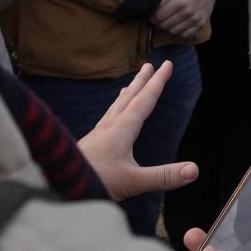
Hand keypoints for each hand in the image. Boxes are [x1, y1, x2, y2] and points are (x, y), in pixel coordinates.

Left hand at [77, 61, 198, 200]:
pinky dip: (114, 110)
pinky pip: (106, 118)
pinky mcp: (90, 144)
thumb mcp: (133, 181)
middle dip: (142, 81)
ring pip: (116, 107)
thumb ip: (164, 176)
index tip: (167, 64)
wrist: (57, 185)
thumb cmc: (94, 182)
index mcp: (122, 129)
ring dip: (127, 93)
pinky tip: (110, 119)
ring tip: (130, 85)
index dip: (158, 82)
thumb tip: (194, 170)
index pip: (145, 100)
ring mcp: (97, 134)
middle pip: (129, 98)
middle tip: (150, 65)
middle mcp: (109, 126)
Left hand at [147, 0, 217, 38]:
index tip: (152, 15)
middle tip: (158, 19)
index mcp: (180, 1)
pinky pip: (186, 34)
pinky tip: (178, 25)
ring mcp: (196, 19)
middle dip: (160, 23)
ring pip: (175, 31)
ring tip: (167, 22)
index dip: (153, 17)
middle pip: (166, 25)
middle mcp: (189, 11)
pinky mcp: (201, 23)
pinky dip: (180, 31)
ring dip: (169, 28)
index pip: (160, 17)